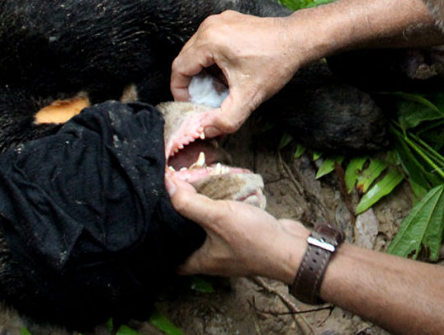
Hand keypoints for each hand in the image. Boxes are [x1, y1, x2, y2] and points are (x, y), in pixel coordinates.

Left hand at [166, 170, 307, 280]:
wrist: (291, 249)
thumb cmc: (254, 239)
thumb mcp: (217, 217)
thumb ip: (190, 202)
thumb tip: (167, 184)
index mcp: (201, 261)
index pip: (171, 260)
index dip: (160, 246)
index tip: (151, 227)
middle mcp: (213, 258)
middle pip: (189, 242)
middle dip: (181, 224)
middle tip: (171, 202)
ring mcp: (230, 249)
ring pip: (208, 231)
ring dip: (202, 215)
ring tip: (192, 192)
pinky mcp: (245, 238)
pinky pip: (227, 224)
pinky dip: (222, 211)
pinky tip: (221, 194)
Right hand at [169, 10, 312, 140]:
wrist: (298, 40)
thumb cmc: (275, 63)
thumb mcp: (249, 97)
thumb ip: (225, 120)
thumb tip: (205, 131)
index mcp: (209, 40)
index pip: (179, 68)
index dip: (180, 91)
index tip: (191, 105)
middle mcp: (210, 26)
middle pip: (186, 59)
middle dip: (192, 83)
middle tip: (205, 100)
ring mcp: (219, 20)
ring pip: (198, 51)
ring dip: (203, 72)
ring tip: (219, 88)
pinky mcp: (229, 20)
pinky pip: (210, 43)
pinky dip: (213, 60)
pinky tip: (229, 74)